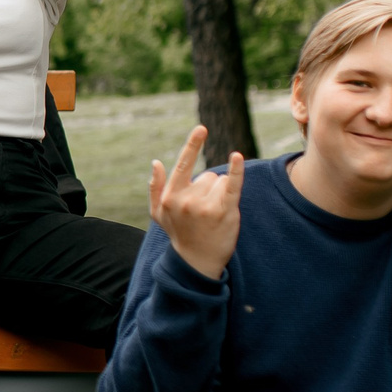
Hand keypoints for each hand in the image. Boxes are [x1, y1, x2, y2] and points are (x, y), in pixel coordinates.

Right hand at [146, 125, 243, 280]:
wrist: (196, 262)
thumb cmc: (179, 234)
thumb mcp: (158, 214)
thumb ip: (155, 187)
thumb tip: (156, 162)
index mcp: (170, 196)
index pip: (183, 165)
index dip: (193, 145)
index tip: (202, 128)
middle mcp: (185, 199)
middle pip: (207, 176)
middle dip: (208, 190)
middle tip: (203, 214)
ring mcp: (204, 205)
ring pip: (220, 182)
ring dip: (221, 194)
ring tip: (214, 216)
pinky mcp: (223, 211)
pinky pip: (232, 184)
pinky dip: (236, 171)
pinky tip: (236, 157)